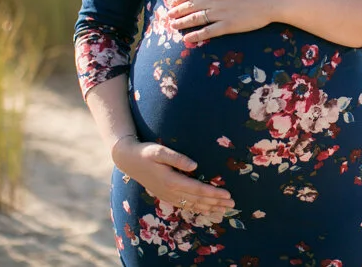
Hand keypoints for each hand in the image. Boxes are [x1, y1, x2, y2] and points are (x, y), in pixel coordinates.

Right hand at [112, 136, 234, 216]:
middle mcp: (170, 191)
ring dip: (209, 208)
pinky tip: (206, 210)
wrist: (128, 160)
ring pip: (192, 205)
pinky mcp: (166, 195)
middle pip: (198, 200)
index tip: (228, 194)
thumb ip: (176, 157)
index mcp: (171, 181)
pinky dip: (198, 209)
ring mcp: (167, 195)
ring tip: (224, 210)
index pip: (197, 189)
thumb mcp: (159, 151)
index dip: (213, 193)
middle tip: (233, 204)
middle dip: (216, 202)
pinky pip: (185, 206)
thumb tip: (194, 165)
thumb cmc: (145, 152)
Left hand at [167, 0, 278, 44]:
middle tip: (167, 16)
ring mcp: (221, 13)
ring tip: (172, 26)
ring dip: (182, 23)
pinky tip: (188, 39)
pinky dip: (196, 35)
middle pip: (191, 5)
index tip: (172, 2)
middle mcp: (216, 0)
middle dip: (177, 11)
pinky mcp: (228, 26)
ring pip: (196, 18)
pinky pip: (208, 31)